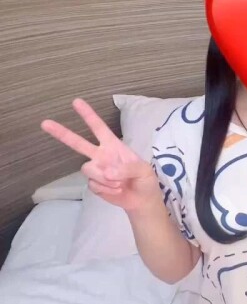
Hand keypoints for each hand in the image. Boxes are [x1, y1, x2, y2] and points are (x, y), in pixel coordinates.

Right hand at [41, 98, 158, 211]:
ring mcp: (96, 170)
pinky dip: (106, 189)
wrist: (142, 201)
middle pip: (78, 143)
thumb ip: (128, 168)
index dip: (88, 115)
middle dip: (62, 133)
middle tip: (45, 123)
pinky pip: (93, 184)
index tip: (76, 102)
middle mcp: (101, 155)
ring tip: (120, 183)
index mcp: (114, 145)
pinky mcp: (94, 184)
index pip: (99, 128)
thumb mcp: (144, 170)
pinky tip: (116, 190)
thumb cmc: (145, 180)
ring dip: (105, 178)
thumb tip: (107, 172)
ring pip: (88, 168)